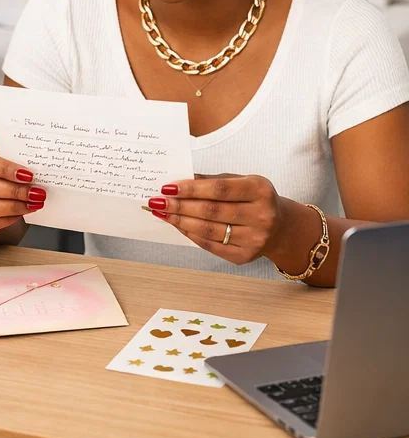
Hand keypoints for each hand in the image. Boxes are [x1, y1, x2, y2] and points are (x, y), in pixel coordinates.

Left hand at [149, 172, 284, 264]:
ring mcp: (254, 240)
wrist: (281, 227)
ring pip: (209, 231)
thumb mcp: (241, 181)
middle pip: (211, 211)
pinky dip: (191, 234)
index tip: (167, 187)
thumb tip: (180, 181)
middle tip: (157, 201)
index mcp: (260, 190)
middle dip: (180, 206)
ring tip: (163, 213)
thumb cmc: (255, 198)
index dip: (191, 189)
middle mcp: (261, 216)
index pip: (219, 190)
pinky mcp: (245, 257)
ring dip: (180, 222)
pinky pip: (211, 246)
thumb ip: (213, 181)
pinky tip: (178, 225)